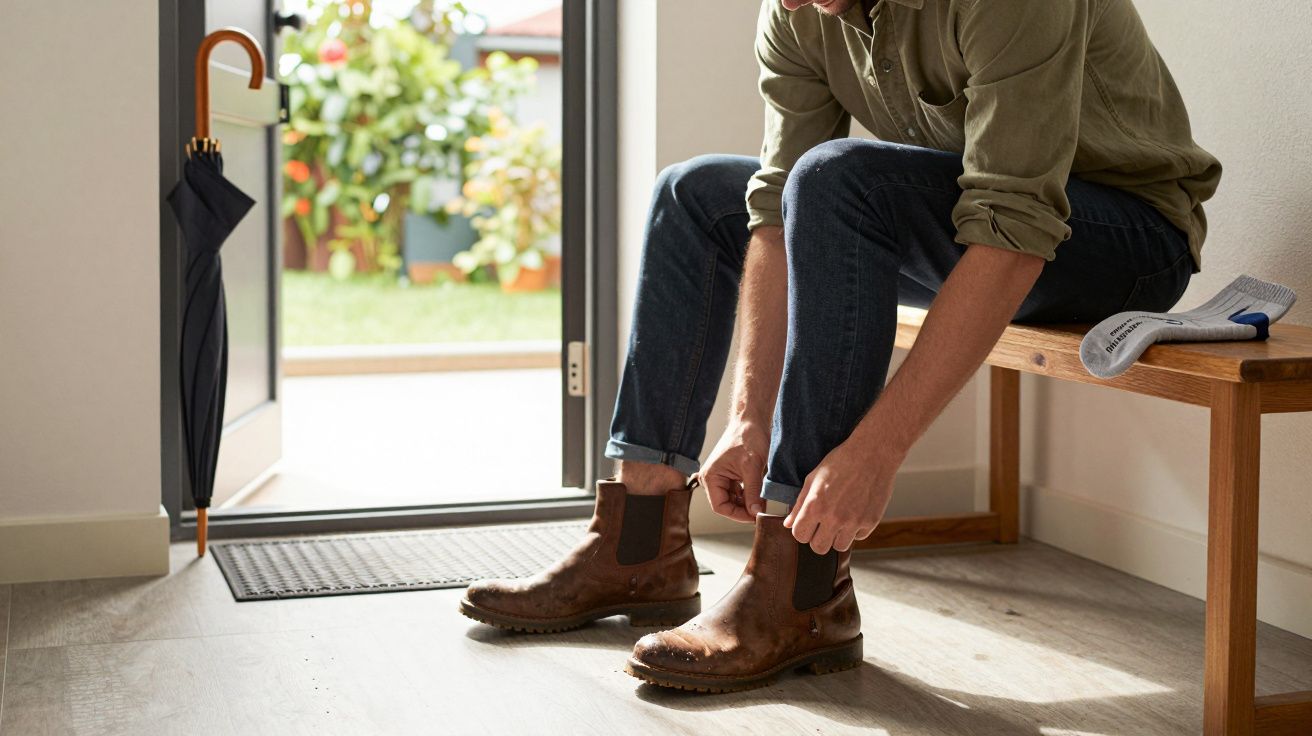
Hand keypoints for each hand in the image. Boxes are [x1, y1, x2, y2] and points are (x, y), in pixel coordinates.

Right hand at [700, 421, 769, 522]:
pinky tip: (760, 493)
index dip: (738, 515)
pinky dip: (749, 495)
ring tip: (762, 501)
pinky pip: (739, 492)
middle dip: (744, 509)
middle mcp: (713, 479)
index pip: (720, 507)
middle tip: (761, 512)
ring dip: (748, 503)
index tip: (754, 517)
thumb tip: (755, 513)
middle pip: (727, 505)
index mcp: (710, 477)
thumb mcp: (752, 466)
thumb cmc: (748, 436)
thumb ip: (753, 492)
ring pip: (734, 500)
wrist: (752, 419)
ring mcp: (722, 477)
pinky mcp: (731, 475)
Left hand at [785, 440, 900, 553]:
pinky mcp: (871, 522)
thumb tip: (788, 524)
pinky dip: (855, 530)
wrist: (872, 454)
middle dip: (817, 538)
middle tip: (822, 526)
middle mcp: (833, 517)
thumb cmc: (840, 462)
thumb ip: (799, 504)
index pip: (799, 536)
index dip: (801, 530)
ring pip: (839, 547)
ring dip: (837, 537)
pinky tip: (854, 513)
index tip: (807, 523)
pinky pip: (858, 537)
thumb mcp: (813, 479)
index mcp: (815, 506)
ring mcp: (853, 522)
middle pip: (818, 548)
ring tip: (839, 520)